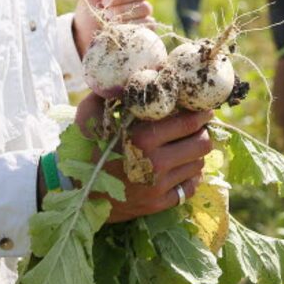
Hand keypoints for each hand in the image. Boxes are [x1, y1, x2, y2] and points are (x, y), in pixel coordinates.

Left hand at [72, 0, 152, 56]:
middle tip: (105, 14)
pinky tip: (117, 32)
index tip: (104, 0)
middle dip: (121, 10)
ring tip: (108, 24)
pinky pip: (145, 32)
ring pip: (145, 19)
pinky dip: (129, 31)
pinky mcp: (142, 38)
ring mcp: (141, 23)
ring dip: (124, 21)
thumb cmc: (88, 11)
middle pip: (144, 5)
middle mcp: (139, 7)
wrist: (83, 37)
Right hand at [73, 95, 214, 222]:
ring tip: (184, 148)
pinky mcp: (159, 204)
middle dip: (202, 133)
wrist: (77, 195)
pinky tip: (179, 169)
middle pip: (202, 144)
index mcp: (142, 138)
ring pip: (198, 165)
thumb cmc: (86, 151)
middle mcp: (155, 163)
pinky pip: (190, 187)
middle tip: (197, 128)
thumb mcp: (92, 119)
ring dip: (194, 155)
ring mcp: (159, 186)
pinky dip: (189, 177)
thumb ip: (109, 98)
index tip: (205, 110)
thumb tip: (129, 79)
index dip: (202, 114)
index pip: (188, 122)